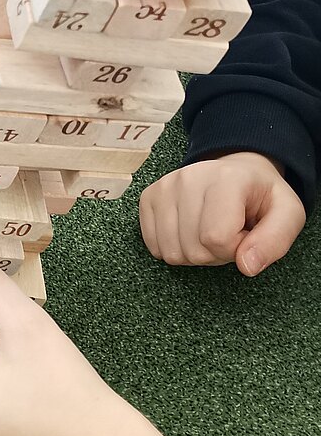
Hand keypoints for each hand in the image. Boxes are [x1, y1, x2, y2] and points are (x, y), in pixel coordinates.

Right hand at [139, 151, 305, 275]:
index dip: (236, 250)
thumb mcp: (287, 215)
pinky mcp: (149, 196)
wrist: (235, 169)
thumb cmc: (260, 196)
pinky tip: (189, 231)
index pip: (217, 239)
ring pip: (171, 252)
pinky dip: (173, 248)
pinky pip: (153, 246)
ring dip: (193, 253)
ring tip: (209, 231)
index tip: (246, 234)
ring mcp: (165, 186)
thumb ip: (275, 241)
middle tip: (228, 233)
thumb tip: (246, 266)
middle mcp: (189, 177)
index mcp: (227, 178)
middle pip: (193, 250)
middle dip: (215, 254)